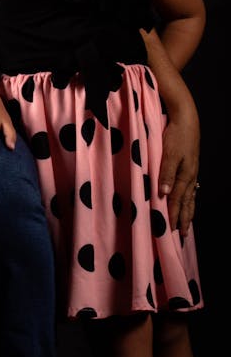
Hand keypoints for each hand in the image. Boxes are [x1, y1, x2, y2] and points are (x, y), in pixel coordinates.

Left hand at [159, 112, 199, 237]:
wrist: (186, 119)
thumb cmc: (176, 136)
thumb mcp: (169, 153)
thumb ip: (165, 173)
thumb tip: (164, 194)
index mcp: (184, 175)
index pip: (177, 201)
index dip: (173, 215)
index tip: (170, 230)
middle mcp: (189, 176)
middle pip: (187, 203)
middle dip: (184, 219)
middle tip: (182, 236)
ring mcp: (191, 172)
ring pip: (190, 197)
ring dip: (187, 212)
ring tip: (187, 224)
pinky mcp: (190, 166)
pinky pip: (190, 189)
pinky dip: (189, 200)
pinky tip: (188, 202)